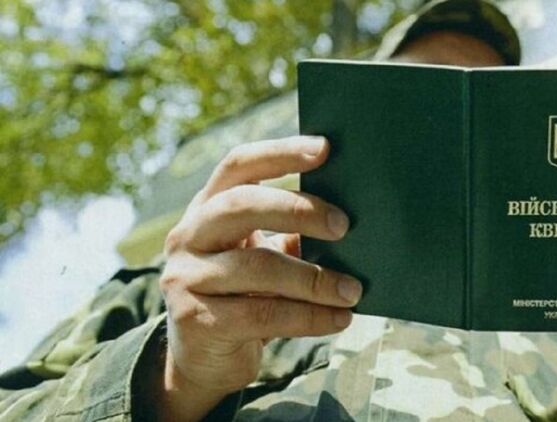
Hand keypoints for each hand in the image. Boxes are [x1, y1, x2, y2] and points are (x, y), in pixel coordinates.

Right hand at [156, 136, 361, 420]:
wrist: (204, 361)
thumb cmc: (246, 297)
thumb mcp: (262, 257)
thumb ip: (290, 234)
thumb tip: (348, 219)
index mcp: (208, 208)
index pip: (239, 165)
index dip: (280, 152)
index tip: (325, 148)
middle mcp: (189, 235)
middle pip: (241, 204)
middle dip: (298, 209)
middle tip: (344, 225)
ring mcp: (186, 277)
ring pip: (257, 266)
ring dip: (314, 279)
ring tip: (352, 290)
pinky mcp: (196, 320)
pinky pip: (263, 314)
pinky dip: (308, 317)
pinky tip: (339, 319)